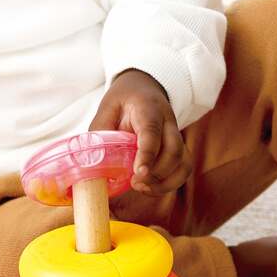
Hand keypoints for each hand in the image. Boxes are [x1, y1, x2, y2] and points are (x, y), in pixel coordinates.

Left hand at [90, 68, 191, 196]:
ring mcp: (176, 135)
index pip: (152, 131)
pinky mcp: (179, 148)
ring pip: (183, 162)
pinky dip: (170, 183)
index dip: (148, 154)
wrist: (144, 89)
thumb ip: (101, 133)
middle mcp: (168, 122)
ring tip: (142, 188)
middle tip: (135, 183)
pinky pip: (183, 169)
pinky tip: (151, 188)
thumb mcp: (107, 109)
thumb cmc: (124, 101)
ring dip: (165, 182)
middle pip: (173, 150)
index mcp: (148, 108)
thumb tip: (92, 162)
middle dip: (157, 173)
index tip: (139, 172)